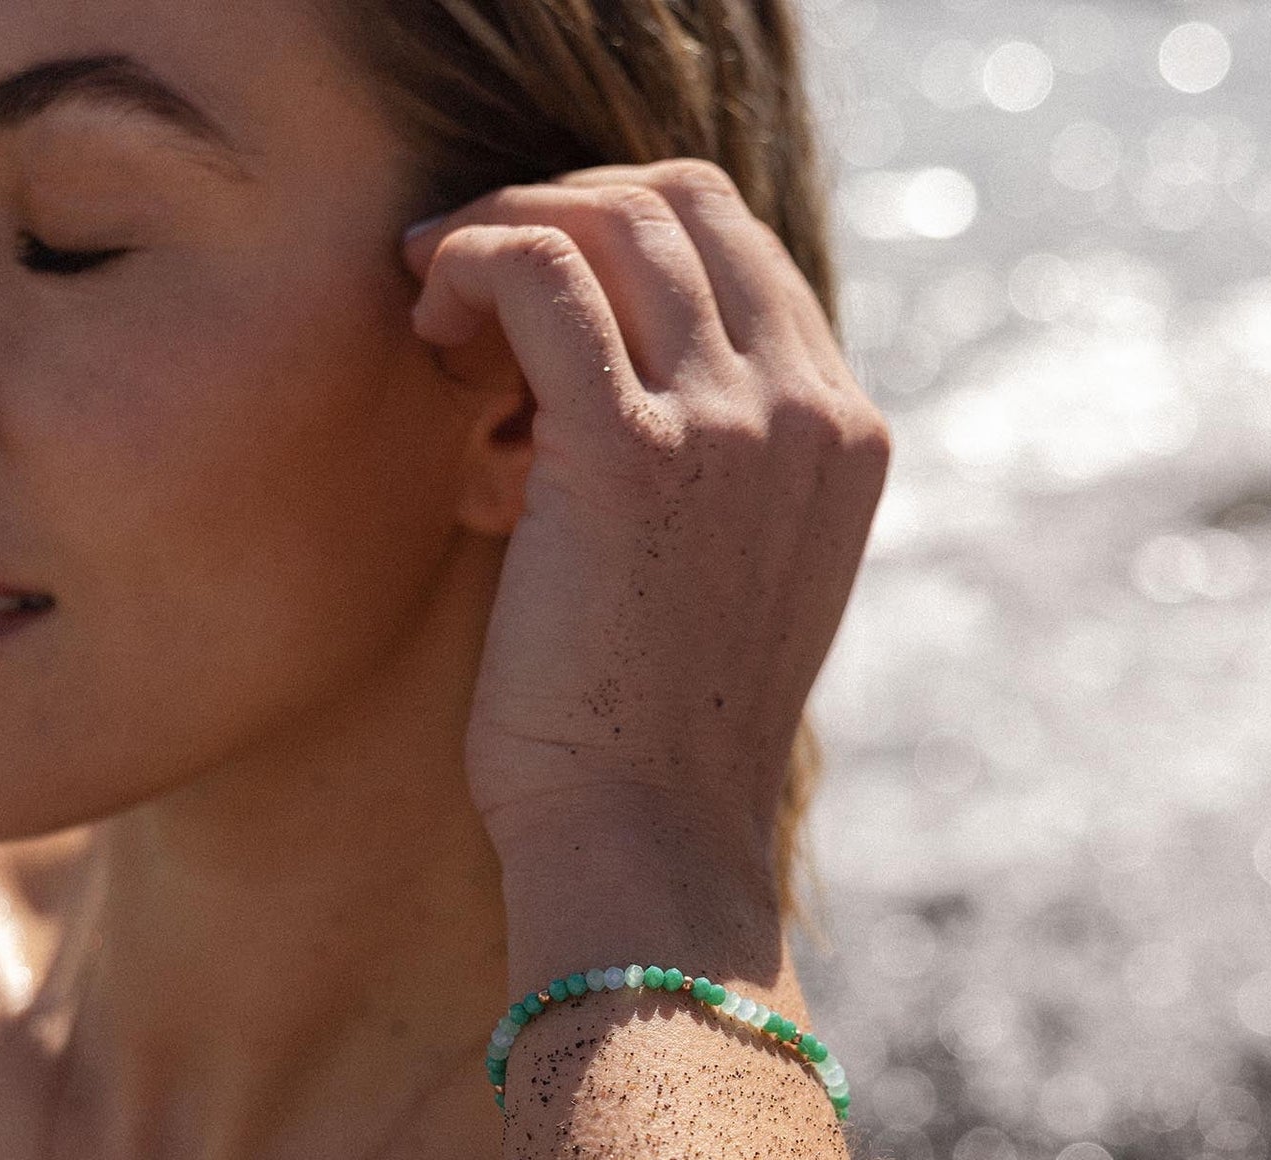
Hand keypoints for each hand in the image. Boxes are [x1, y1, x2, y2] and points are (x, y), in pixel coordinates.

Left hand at [401, 160, 890, 887]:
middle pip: (681, 204)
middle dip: (557, 208)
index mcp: (841, 435)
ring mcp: (736, 424)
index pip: (735, 248)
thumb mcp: (712, 577)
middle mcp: (808, 410)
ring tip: (435, 310)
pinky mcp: (635, 453)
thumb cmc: (648, 736)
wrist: (646, 844)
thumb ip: (698, 463)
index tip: (524, 291)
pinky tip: (428, 319)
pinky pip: (542, 270)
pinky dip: (471, 261)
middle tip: (464, 278)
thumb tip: (582, 377)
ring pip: (613, 217)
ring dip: (502, 229)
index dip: (615, 237)